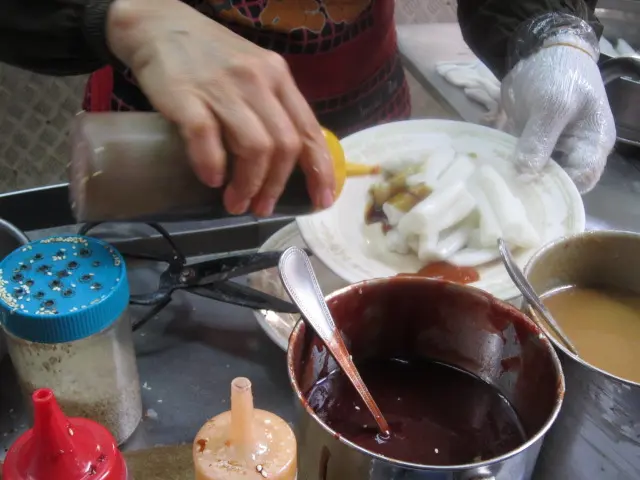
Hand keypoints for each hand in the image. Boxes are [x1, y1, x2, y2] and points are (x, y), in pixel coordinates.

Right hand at [106, 0, 334, 215]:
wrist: (159, 25)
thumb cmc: (210, 58)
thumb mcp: (254, 73)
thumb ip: (271, 109)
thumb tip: (285, 162)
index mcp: (279, 77)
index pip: (309, 130)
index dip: (319, 170)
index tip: (321, 200)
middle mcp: (257, 81)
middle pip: (284, 146)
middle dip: (276, 186)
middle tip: (261, 208)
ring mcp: (223, 87)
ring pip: (254, 147)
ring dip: (249, 184)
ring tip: (236, 203)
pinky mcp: (186, 95)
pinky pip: (207, 137)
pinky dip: (213, 165)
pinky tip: (212, 180)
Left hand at [501, 41, 615, 192]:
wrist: (540, 49)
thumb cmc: (558, 73)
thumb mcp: (551, 106)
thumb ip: (539, 141)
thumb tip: (524, 176)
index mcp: (592, 144)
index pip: (580, 181)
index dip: (556, 189)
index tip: (527, 190)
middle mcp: (575, 151)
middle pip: (557, 181)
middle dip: (532, 186)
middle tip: (504, 189)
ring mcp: (552, 147)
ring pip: (535, 173)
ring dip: (515, 176)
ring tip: (492, 180)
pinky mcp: (531, 142)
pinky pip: (519, 160)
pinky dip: (506, 163)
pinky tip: (488, 166)